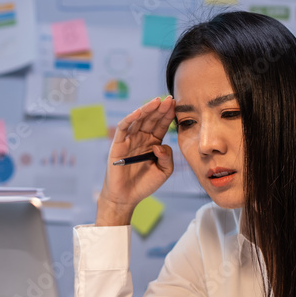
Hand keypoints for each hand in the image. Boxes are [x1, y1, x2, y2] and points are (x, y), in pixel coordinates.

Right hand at [96, 97, 175, 225]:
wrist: (126, 197)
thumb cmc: (144, 184)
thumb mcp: (164, 171)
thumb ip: (167, 157)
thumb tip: (160, 145)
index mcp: (153, 143)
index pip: (161, 125)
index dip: (168, 115)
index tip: (177, 104)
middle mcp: (141, 138)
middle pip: (151, 119)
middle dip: (160, 109)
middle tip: (169, 99)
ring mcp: (129, 140)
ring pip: (138, 120)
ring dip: (147, 109)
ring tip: (157, 101)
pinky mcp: (118, 144)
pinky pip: (123, 128)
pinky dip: (130, 118)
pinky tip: (139, 112)